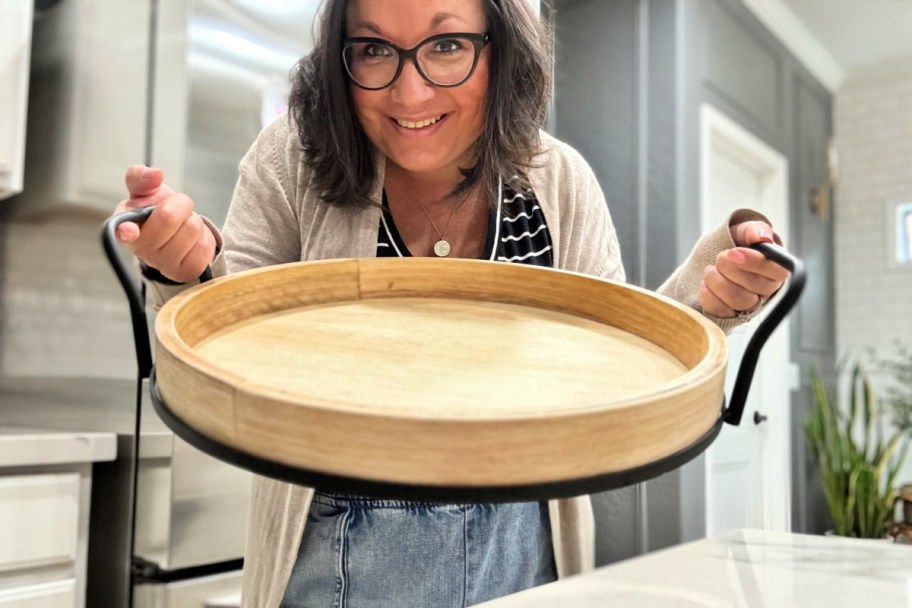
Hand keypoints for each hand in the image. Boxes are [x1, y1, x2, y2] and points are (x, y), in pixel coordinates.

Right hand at [114, 165, 216, 282]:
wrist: (177, 235)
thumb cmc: (155, 212)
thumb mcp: (145, 192)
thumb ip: (142, 178)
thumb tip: (155, 173)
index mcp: (126, 228)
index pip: (123, 230)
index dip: (127, 230)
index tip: (130, 230)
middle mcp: (142, 250)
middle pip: (169, 216)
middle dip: (180, 204)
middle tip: (177, 209)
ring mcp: (164, 265)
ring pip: (192, 228)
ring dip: (193, 221)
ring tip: (183, 226)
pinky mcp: (186, 272)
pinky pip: (206, 246)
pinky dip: (204, 237)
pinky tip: (192, 241)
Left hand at [699, 221, 789, 317]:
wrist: (714, 259)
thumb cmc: (735, 245)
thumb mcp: (744, 231)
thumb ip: (753, 230)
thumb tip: (761, 236)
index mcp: (775, 269)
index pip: (778, 272)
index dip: (755, 263)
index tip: (733, 252)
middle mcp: (766, 290)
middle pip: (756, 287)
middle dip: (731, 269)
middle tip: (720, 257)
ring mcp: (749, 305)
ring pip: (739, 300)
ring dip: (718, 282)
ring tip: (710, 269)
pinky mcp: (730, 315)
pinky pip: (721, 312)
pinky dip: (708, 295)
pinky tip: (706, 283)